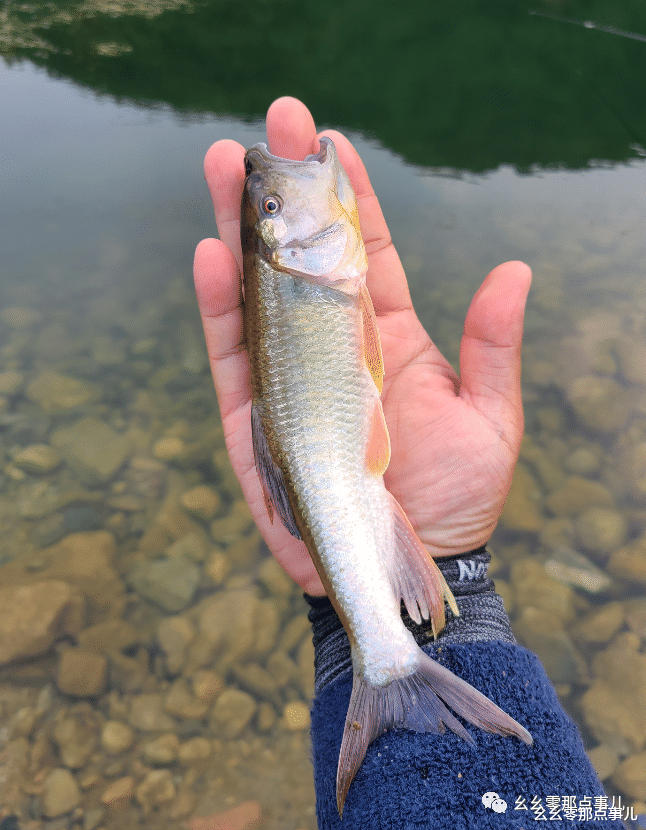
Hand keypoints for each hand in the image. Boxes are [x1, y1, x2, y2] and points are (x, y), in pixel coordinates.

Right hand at [194, 97, 530, 595]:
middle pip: (299, 262)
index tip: (331, 140)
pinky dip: (221, 311)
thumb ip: (493, 345)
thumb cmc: (459, 496)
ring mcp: (291, 382)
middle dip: (282, 196)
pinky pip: (235, 362)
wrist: (416, 564)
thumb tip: (515, 270)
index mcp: (387, 340)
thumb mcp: (491, 417)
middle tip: (267, 127)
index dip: (349, 199)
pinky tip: (213, 256)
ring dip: (240, 234)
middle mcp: (333, 351)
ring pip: (257, 298)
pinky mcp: (258, 425)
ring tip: (225, 168)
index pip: (363, 255)